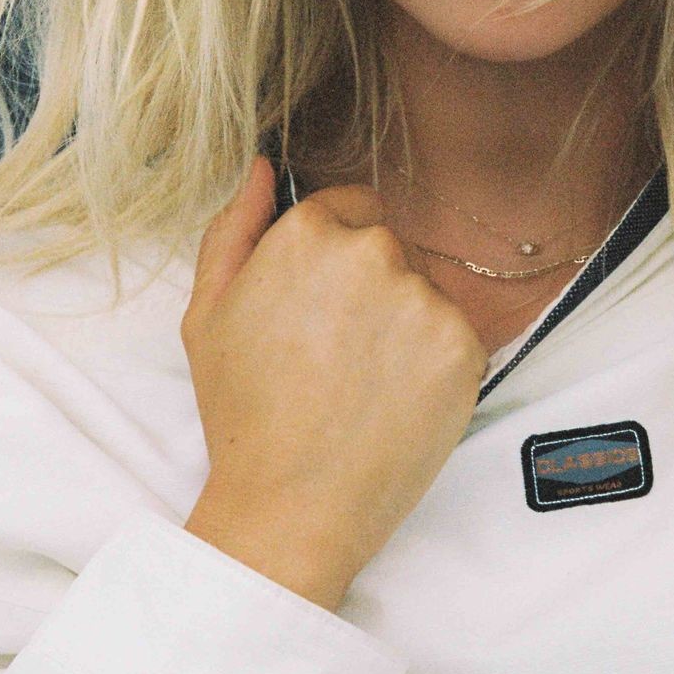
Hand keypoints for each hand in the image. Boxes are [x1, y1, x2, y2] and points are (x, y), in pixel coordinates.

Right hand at [180, 154, 487, 604]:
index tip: (320, 308)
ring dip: (404, 324)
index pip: (351, 206)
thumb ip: (236, 227)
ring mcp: (423, 298)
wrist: (292, 506)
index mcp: (308, 233)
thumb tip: (264, 167)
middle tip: (335, 354)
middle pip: (390, 247)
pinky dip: (434, 365)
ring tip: (362, 384)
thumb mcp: (208, 313)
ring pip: (425, 292)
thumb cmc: (243, 413)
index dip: (334, 258)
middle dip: (371, 287)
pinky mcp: (465, 346)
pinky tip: (394, 401)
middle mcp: (372, 252)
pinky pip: (456, 335)